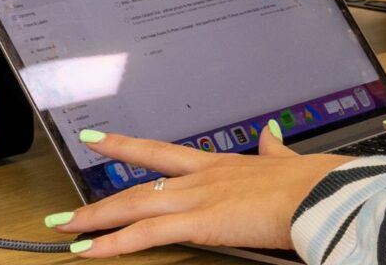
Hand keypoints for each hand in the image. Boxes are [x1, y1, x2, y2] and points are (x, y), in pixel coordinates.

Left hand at [48, 122, 347, 255]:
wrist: (321, 192)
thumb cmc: (312, 182)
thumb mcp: (286, 161)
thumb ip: (273, 151)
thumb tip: (270, 135)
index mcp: (221, 164)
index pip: (163, 153)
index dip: (128, 147)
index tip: (98, 139)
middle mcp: (202, 176)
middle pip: (138, 183)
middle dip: (100, 197)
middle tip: (66, 208)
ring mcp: (197, 197)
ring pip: (133, 206)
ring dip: (95, 220)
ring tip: (65, 230)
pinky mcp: (198, 222)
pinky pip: (145, 234)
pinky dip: (113, 243)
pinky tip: (89, 251)